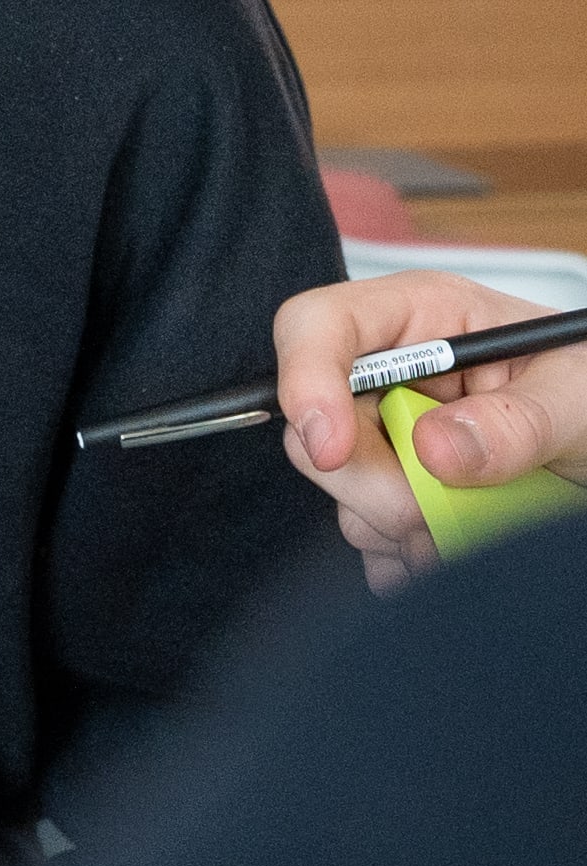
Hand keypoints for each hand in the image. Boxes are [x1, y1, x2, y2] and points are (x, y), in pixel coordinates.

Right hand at [271, 271, 586, 582]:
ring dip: (396, 521)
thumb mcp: (579, 397)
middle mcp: (392, 370)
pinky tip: (452, 539)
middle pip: (316, 421)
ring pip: (339, 484)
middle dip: (369, 480)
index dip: (306, 382)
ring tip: (470, 524)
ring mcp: (385, 430)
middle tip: (429, 511)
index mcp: (424, 318)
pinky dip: (400, 547)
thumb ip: (517, 421)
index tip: (329, 449)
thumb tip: (435, 447)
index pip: (319, 326)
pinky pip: (361, 524)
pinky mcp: (390, 483)